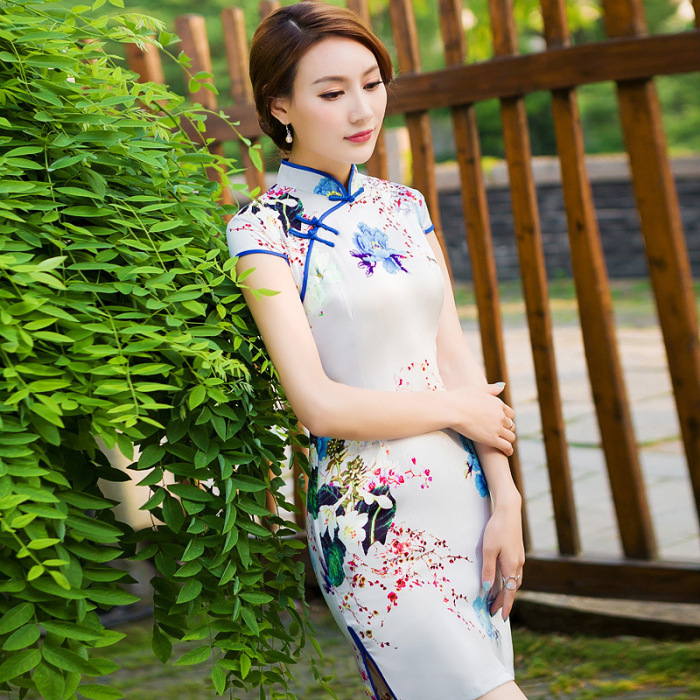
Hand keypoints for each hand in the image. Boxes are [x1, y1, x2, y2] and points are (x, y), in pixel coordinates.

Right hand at [451, 383, 515, 455]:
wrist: (452, 409)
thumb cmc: (460, 398)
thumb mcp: (478, 389)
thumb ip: (491, 389)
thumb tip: (502, 386)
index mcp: (498, 403)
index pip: (510, 413)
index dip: (506, 418)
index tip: (502, 422)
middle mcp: (500, 415)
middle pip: (511, 425)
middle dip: (507, 429)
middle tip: (502, 434)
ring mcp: (497, 428)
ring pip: (511, 437)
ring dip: (508, 440)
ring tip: (505, 444)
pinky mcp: (492, 439)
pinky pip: (507, 447)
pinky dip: (509, 450)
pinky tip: (507, 453)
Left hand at [480, 494, 524, 620]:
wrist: (509, 511)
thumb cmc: (496, 529)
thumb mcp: (488, 550)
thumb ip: (488, 570)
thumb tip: (487, 589)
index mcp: (511, 566)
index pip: (509, 592)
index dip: (505, 605)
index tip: (501, 617)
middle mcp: (518, 564)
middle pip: (512, 588)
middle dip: (504, 601)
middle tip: (494, 611)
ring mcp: (519, 558)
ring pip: (514, 580)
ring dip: (507, 591)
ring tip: (497, 598)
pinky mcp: (517, 551)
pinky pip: (514, 572)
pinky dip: (509, 580)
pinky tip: (503, 579)